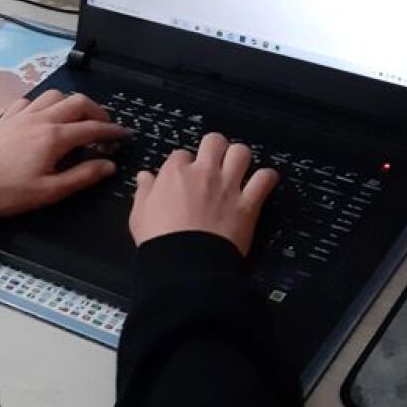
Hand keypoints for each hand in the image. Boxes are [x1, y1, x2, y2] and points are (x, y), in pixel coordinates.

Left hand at [0, 90, 129, 218]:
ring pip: (54, 95)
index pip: (93, 128)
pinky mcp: (6, 117)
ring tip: (78, 116)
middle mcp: (41, 118)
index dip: (113, 131)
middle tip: (105, 125)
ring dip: (71, 102)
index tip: (126, 135)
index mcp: (55, 137)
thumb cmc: (6, 192)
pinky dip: (45, 103)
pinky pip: (31, 100)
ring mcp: (21, 115)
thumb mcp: (49, 192)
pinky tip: (43, 115)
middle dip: (97, 110)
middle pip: (77, 102)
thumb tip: (109, 165)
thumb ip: (82, 176)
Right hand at [129, 132, 279, 255]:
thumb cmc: (159, 241)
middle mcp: (204, 173)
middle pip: (214, 141)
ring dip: (240, 158)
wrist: (185, 264)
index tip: (185, 176)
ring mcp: (228, 186)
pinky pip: (265, 179)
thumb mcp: (140, 215)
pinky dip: (266, 178)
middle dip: (214, 148)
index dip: (183, 164)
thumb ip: (144, 191)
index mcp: (175, 173)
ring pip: (241, 152)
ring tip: (238, 169)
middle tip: (214, 162)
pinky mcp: (248, 204)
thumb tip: (145, 176)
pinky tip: (263, 182)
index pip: (181, 154)